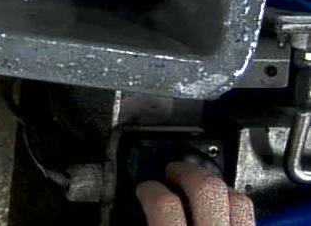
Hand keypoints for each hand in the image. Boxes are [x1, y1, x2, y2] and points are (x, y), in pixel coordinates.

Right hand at [136, 161, 253, 225]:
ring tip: (201, 185)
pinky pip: (251, 219)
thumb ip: (152, 224)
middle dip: (186, 172)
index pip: (164, 204)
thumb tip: (141, 214)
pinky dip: (236, 207)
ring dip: (217, 186)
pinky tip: (224, 210)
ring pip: (239, 200)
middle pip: (206, 189)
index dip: (150, 188)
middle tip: (173, 172)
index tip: (146, 188)